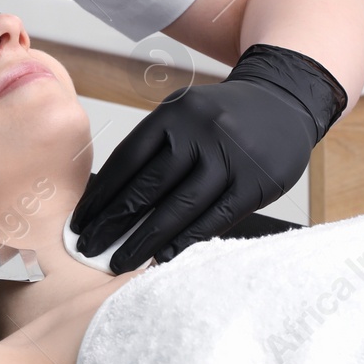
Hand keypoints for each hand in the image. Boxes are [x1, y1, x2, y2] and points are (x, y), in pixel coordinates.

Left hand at [69, 43, 347, 273]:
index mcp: (174, 112)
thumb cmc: (222, 117)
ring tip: (118, 261)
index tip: (80, 222)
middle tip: (87, 248)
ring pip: (179, 207)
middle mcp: (200, 131)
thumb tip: (113, 200)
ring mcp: (230, 157)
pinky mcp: (255, 182)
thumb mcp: (185, 113)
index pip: (128, 159)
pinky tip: (163, 256)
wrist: (283, 102)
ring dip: (144, 239)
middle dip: (113, 222)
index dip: (101, 195)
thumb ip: (156, 147)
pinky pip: (214, 218)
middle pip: (148, 186)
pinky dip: (186, 240)